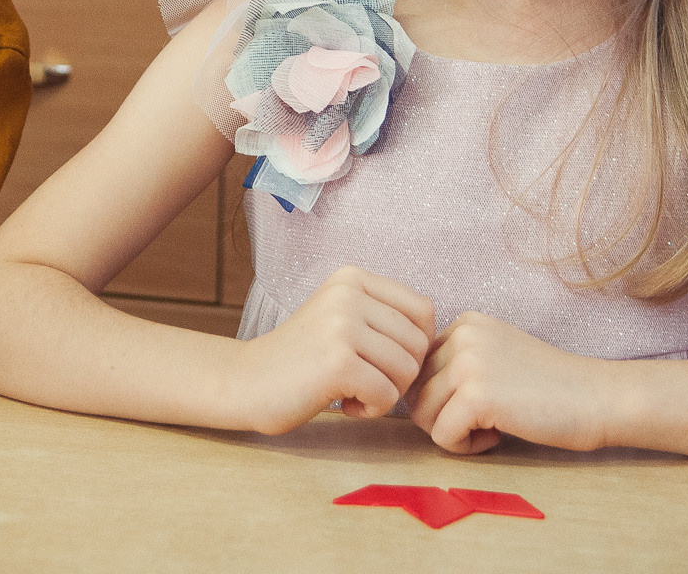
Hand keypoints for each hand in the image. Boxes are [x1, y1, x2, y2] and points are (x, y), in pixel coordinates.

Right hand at [233, 266, 434, 434]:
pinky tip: (343, 404)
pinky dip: (371, 409)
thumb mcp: (341, 318)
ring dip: (386, 393)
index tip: (382, 360)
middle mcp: (348, 294)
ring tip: (352, 391)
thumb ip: (383, 317)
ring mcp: (342, 325)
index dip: (414, 345)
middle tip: (365, 381)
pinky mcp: (338, 361)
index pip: (423, 311)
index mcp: (352, 278)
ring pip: (407, 371)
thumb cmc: (302, 359)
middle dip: (400, 374)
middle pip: (419, 344)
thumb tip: (440, 339)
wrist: (246, 381)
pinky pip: (387, 395)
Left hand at [409, 310, 615, 453]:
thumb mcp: (496, 356)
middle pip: (415, 391)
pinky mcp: (476, 395)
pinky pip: (442, 436)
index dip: (443, 397)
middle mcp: (461, 334)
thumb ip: (456, 364)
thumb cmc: (549, 388)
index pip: (419, 369)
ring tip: (492, 427)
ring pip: (422, 414)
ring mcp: (468, 362)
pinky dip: (465, 448)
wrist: (597, 398)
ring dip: (453, 432)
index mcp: (464, 322)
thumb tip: (407, 394)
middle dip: (443, 415)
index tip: (481, 403)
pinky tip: (498, 436)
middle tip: (485, 420)